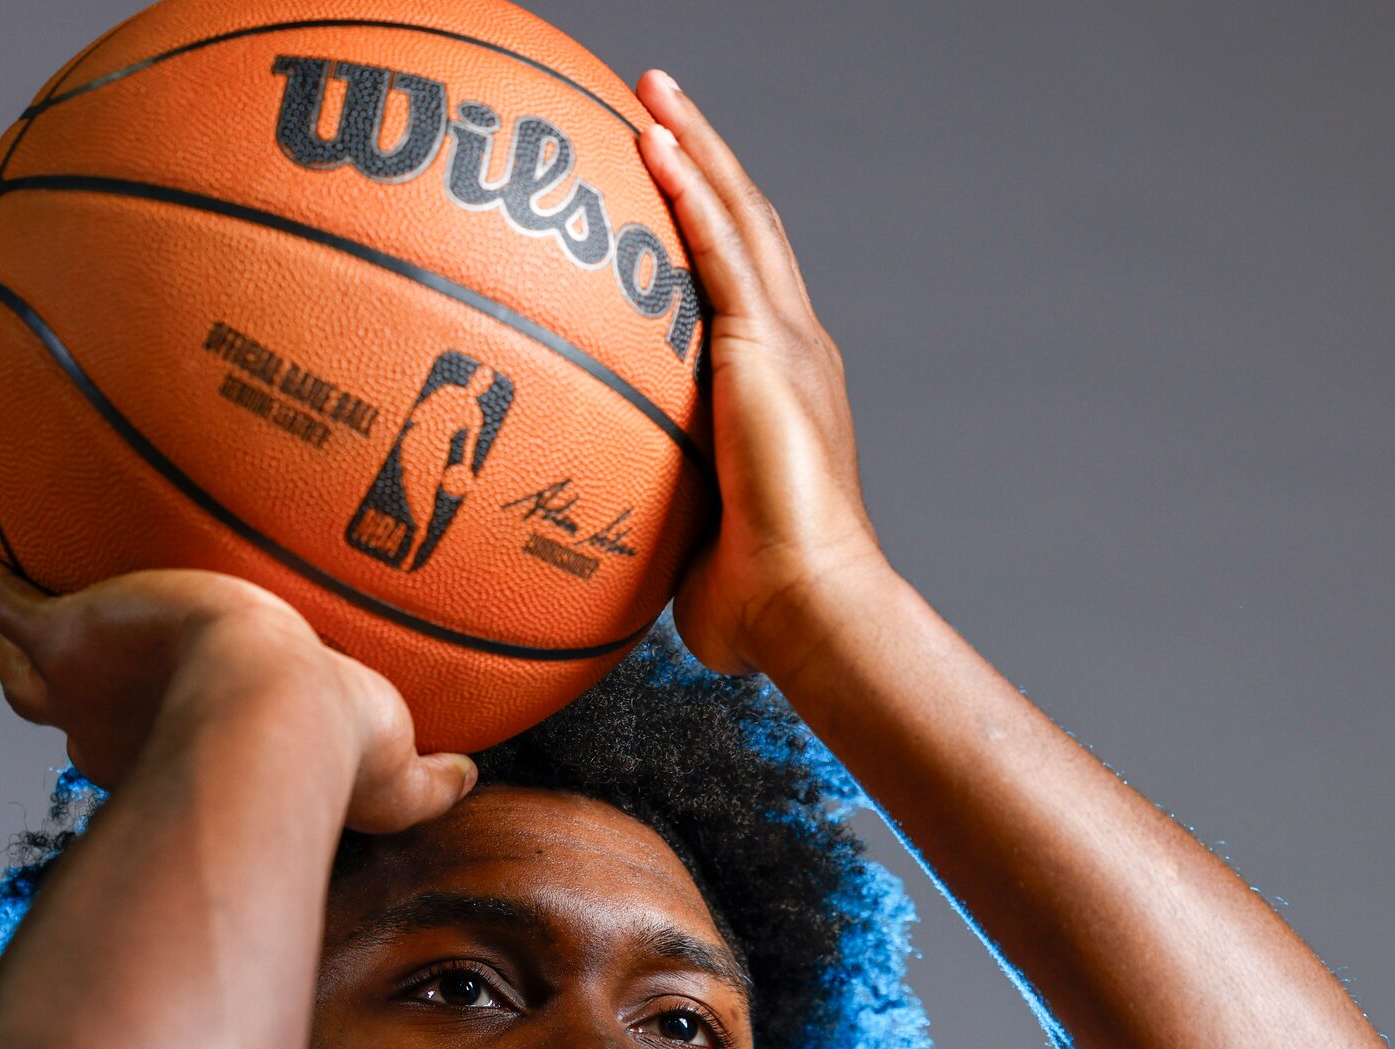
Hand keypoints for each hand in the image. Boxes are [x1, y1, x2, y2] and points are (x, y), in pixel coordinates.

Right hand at [0, 535, 475, 832]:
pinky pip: (3, 600)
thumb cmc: (333, 757)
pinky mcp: (71, 633)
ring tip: (5, 602)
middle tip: (69, 677)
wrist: (274, 713)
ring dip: (16, 649)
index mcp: (185, 759)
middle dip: (72, 706)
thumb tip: (472, 777)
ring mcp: (88, 683)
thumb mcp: (396, 777)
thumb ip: (429, 782)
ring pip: (26, 671)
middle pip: (76, 720)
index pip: (159, 751)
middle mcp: (121, 734)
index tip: (169, 730)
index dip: (158, 742)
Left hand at [637, 70, 888, 679]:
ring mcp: (787, 345)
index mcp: (781, 388)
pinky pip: (724, 255)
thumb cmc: (758, 609)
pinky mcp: (770, 353)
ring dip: (693, 148)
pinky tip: (655, 148)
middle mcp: (793, 350)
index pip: (742, 285)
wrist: (811, 608)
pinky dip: (691, 195)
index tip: (663, 181)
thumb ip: (649, 528)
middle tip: (653, 103)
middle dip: (701, 156)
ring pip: (738, 218)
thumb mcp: (691, 549)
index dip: (707, 224)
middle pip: (746, 225)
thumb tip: (583, 560)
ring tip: (649, 92)